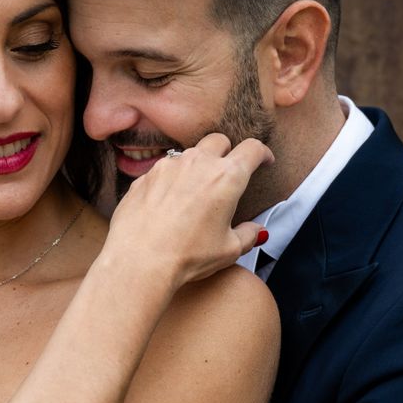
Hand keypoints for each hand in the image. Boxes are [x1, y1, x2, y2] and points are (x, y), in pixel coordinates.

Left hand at [103, 134, 273, 288]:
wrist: (139, 260)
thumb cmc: (187, 256)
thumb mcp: (229, 250)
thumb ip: (248, 235)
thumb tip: (257, 231)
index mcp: (227, 177)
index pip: (252, 149)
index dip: (262, 153)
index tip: (263, 161)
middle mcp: (198, 163)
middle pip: (219, 142)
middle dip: (228, 153)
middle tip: (227, 175)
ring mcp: (168, 166)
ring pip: (189, 154)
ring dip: (198, 165)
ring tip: (196, 191)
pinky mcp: (145, 176)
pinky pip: (164, 169)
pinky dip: (172, 179)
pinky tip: (170, 202)